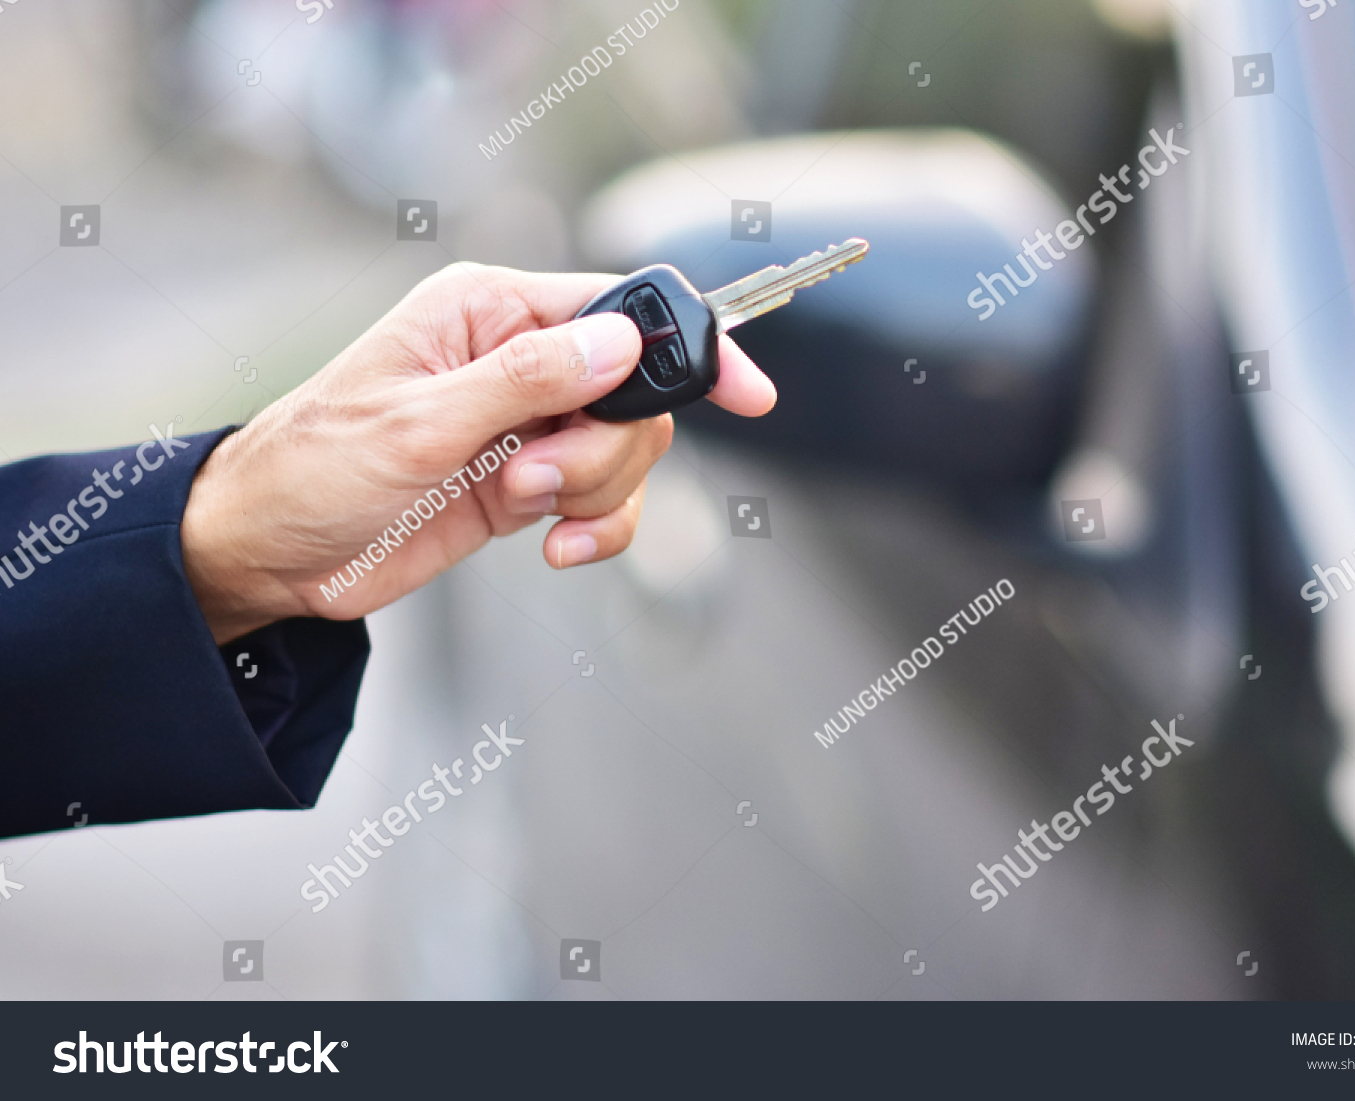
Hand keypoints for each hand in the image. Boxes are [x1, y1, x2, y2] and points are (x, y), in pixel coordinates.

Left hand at [180, 262, 775, 643]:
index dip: (688, 348)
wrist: (273, 555)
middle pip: (636, 394)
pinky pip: (606, 503)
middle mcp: (520, 360)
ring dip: (593, 492)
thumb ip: (526, 380)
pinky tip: (555, 549)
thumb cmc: (315, 469)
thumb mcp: (417, 423)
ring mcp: (528, 425)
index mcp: (490, 313)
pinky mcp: (527, 484)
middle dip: (604, 450)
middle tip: (533, 479)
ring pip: (628, 453)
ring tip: (518, 508)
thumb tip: (619, 343)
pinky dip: (599, 529)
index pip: (618, 309)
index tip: (748, 394)